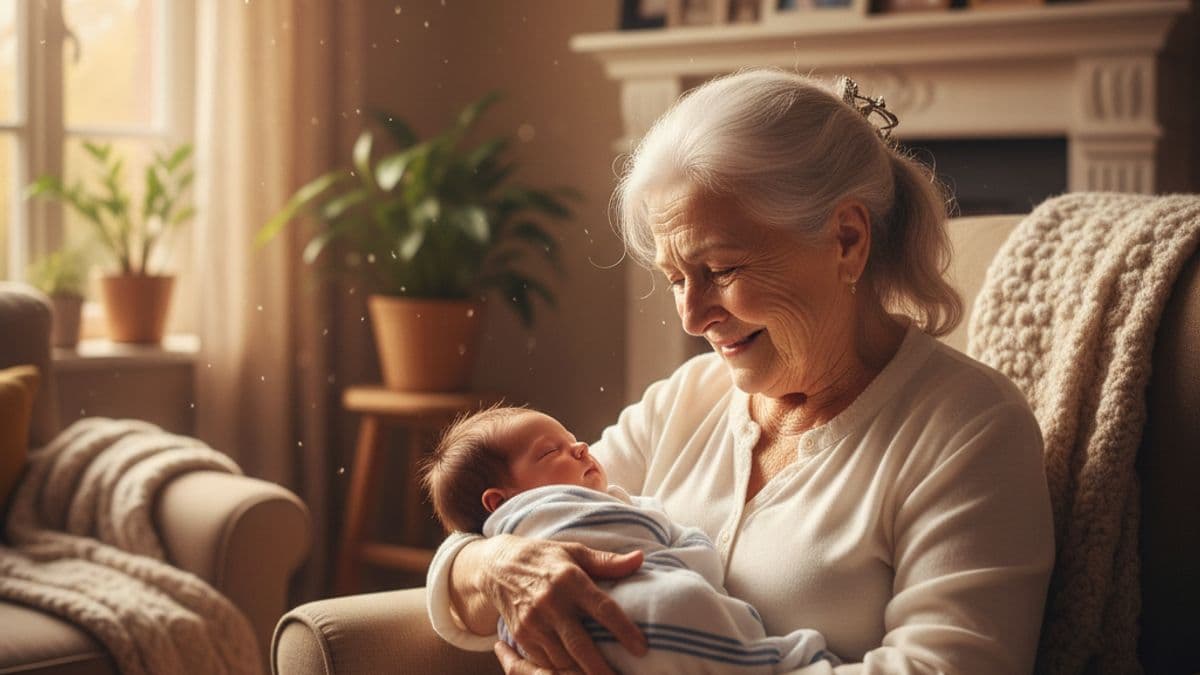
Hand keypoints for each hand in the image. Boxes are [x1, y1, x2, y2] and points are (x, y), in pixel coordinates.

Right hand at [481, 535, 645, 674]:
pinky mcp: (522, 635)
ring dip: (582, 673)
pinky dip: (562, 672)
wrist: (496, 566)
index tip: (642, 648)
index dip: (624, 630)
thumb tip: (641, 558)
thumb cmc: (544, 557)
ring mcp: (534, 622)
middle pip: (581, 644)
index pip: (602, 609)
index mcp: (570, 580)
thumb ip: (608, 561)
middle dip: (601, 668)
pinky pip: (545, 661)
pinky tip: (577, 674)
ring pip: (562, 659)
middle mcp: (551, 603)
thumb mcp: (575, 552)